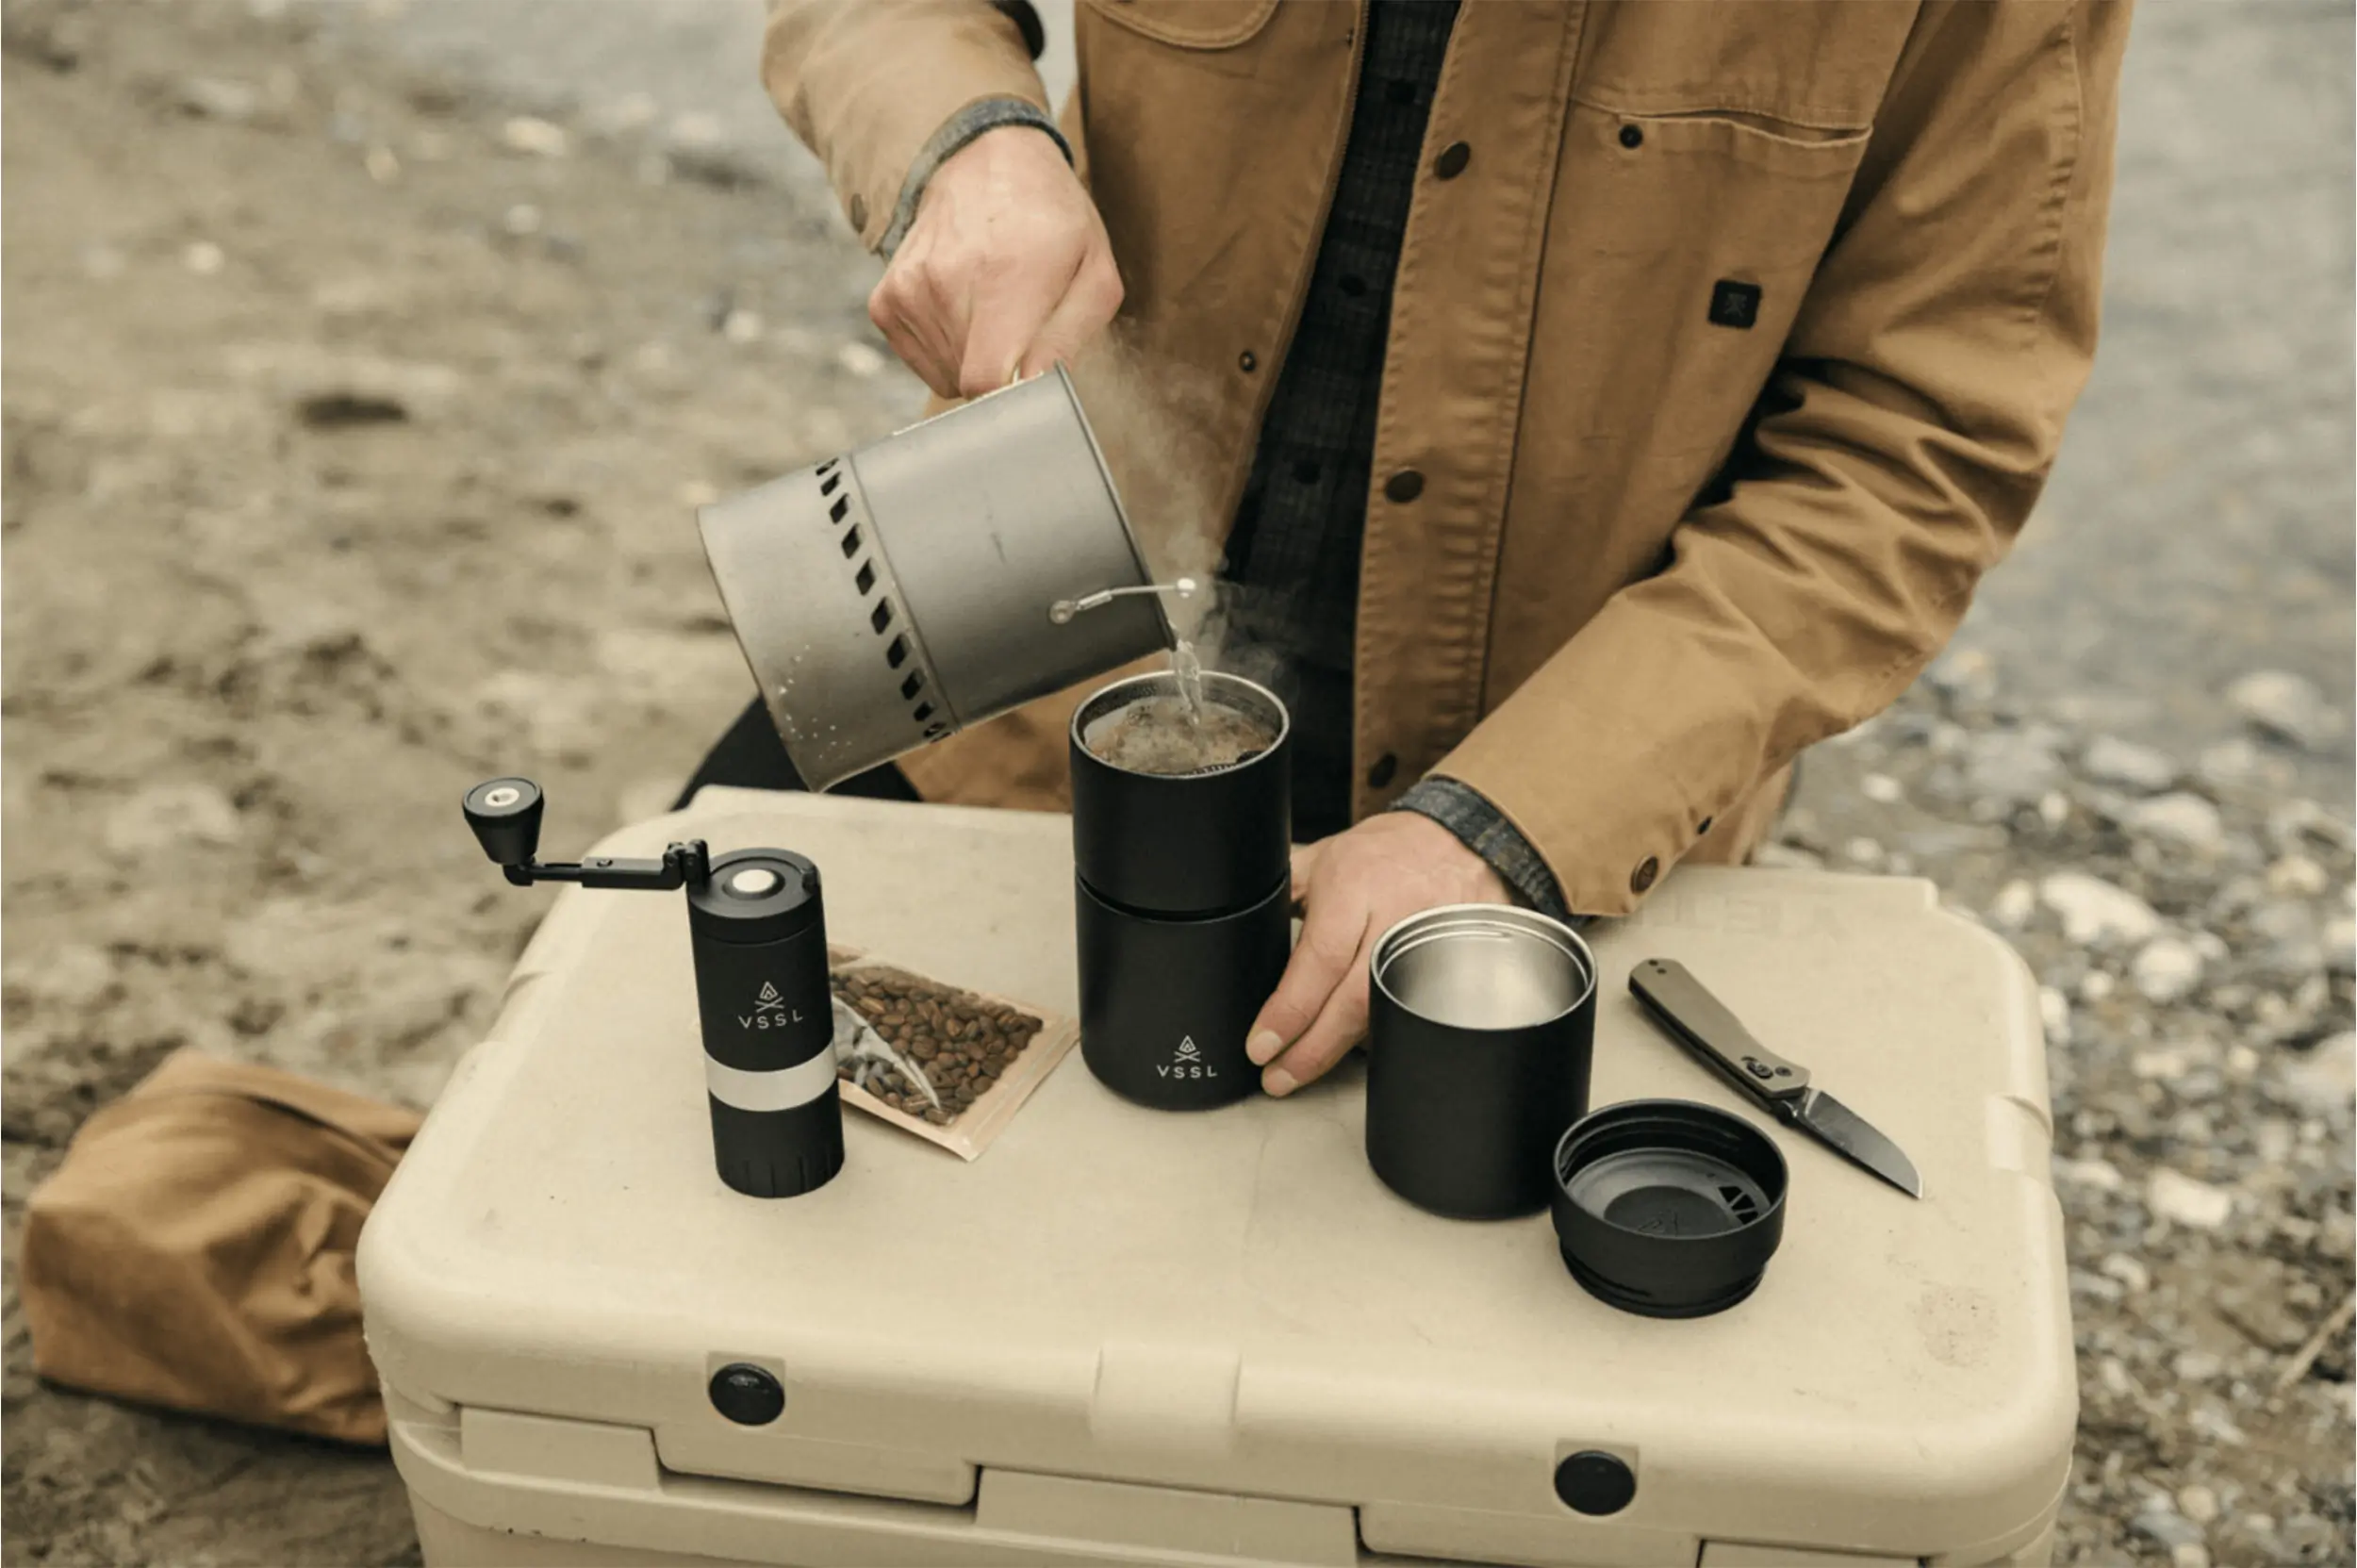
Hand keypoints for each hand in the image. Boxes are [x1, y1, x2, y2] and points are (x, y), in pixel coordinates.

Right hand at [867, 125, 1122, 400]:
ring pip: (948, 376)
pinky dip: (948, 347)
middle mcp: (946, 283)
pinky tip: (964, 306)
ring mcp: (909, 292)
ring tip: (992, 306)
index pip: (987, 383)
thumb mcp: (1094, 271)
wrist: (983, 161)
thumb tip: (1035, 387)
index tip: (1031, 379)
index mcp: (1006, 277)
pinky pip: (924, 362)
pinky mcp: (885, 302)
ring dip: (975, 357)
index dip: (1013, 397)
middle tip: (1022, 322)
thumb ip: (1069, 337)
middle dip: (1004, 371)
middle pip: (971, 385)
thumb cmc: (1051, 220)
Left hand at [1247, 813, 1510, 1096]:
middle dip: (1312, 1049)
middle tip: (1278, 1077)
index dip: (1290, 1010)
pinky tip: (1356, 1049)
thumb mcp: (1324, 859)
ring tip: (1304, 1070)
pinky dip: (1384, 1035)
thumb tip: (1241, 929)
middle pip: (1355, 1000)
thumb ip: (1285, 893)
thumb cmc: (1382, 854)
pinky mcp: (1461, 964)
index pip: (1319, 959)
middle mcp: (1397, 915)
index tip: (1262, 1045)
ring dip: (1343, 1051)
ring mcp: (1435, 941)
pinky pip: (1418, 1013)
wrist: (1458, 841)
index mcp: (1355, 885)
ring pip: (1388, 1014)